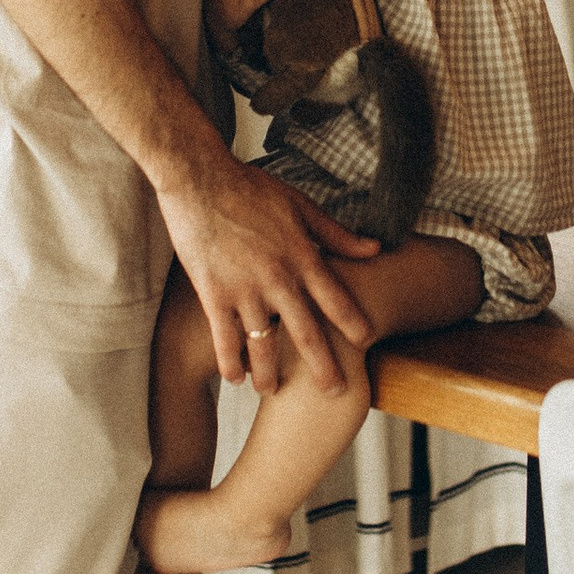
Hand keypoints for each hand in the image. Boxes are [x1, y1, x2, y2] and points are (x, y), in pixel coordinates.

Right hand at [158, 156, 376, 394]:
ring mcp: (244, 290)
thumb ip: (336, 234)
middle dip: (323, 367)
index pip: (335, 298)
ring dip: (269, 374)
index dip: (354, 323)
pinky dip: (231, 362)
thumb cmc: (250, 188)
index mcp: (301, 255)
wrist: (199, 180)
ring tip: (273, 393)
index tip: (368, 342)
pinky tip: (235, 379)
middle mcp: (277, 278)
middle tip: (336, 393)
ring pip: (263, 345)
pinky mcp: (213, 295)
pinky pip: (225, 339)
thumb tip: (374, 249)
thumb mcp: (299, 205)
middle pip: (306, 332)